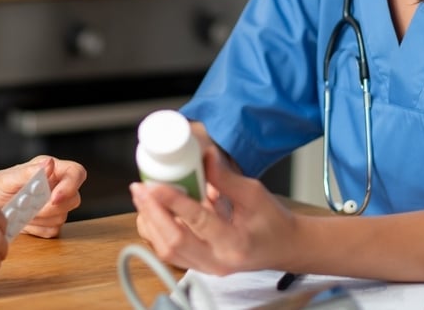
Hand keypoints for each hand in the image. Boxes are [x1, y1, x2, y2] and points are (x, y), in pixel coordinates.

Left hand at [0, 155, 86, 237]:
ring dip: (41, 218)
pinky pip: (53, 230)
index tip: (54, 197)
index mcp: (48, 169)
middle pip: (74, 198)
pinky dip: (37, 229)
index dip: (71, 185)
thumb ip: (27, 173)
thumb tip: (49, 164)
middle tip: (31, 209)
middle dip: (52, 207)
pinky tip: (24, 222)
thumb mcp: (4, 179)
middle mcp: (55, 186)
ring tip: (21, 212)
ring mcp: (54, 206)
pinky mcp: (49, 224)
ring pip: (63, 216)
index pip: (75, 172)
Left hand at [130, 143, 293, 274]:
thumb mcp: (254, 194)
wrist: (283, 247)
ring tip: (142, 198)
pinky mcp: (200, 266)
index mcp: (235, 244)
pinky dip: (156, 232)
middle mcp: (218, 261)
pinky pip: (170, 253)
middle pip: (173, 242)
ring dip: (150, 222)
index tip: (155, 185)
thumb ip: (225, 178)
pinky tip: (151, 213)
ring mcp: (207, 268)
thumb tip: (203, 156)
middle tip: (140, 189)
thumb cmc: (273, 222)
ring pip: (167, 250)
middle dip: (152, 213)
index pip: (199, 222)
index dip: (173, 202)